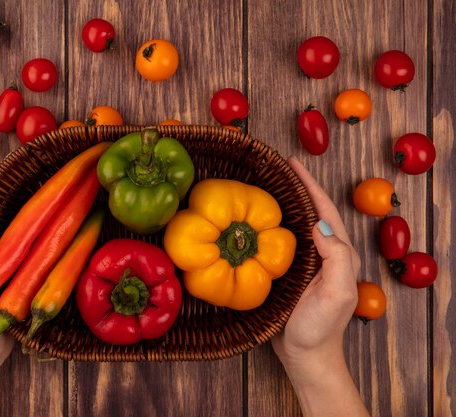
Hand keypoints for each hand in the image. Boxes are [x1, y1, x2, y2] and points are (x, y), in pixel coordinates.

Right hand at [272, 156, 360, 365]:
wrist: (304, 356)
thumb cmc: (320, 328)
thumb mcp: (337, 294)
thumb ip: (338, 259)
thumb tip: (319, 224)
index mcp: (336, 253)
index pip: (324, 210)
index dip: (310, 185)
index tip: (293, 164)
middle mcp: (320, 252)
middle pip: (309, 211)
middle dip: (295, 187)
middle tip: (273, 167)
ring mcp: (303, 262)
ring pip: (293, 224)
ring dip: (281, 203)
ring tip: (261, 185)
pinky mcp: (285, 272)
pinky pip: (277, 241)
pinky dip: (268, 226)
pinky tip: (252, 221)